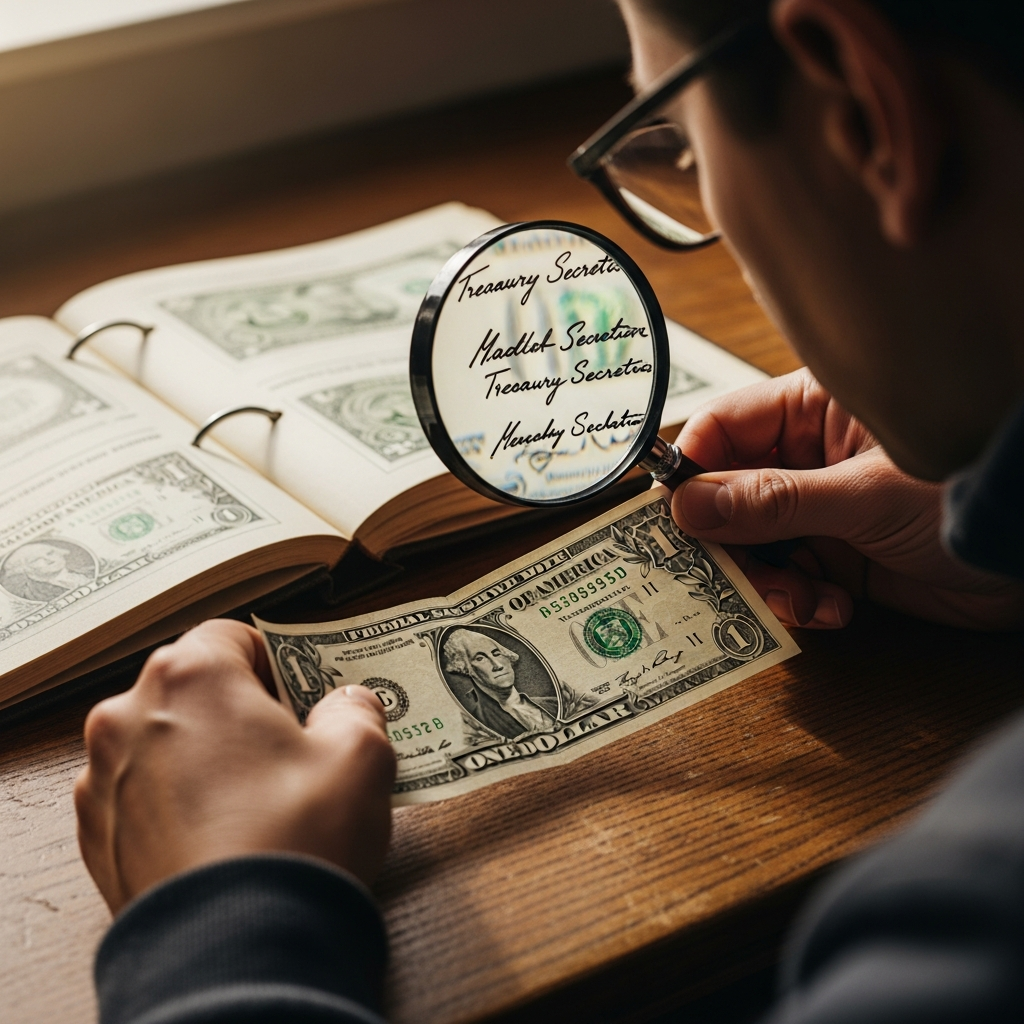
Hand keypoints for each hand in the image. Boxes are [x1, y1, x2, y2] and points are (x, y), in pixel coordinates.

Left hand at [75, 620, 395, 914]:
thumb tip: (349, 703)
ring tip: (259, 800)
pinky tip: (225, 835)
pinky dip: (179, 803)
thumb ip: (357, 708)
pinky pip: (144, 796)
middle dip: (241, 710)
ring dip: (206, 755)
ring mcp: (104, 778)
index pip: (234, 636)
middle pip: (194, 688)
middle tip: (290, 748)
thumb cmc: (294, 840)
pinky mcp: (97, 835)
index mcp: (190, 676)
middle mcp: (129, 715)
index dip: (278, 662)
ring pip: (166, 741)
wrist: (236, 951)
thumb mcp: (361, 756)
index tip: (305, 696)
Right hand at [671, 369, 1023, 629]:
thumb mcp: (866, 496)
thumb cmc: (971, 491)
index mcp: (812, 412)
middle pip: (724, 495)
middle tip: (730, 574)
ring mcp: (818, 509)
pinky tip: (830, 607)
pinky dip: (797, 601)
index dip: (691, 471)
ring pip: (749, 546)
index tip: (677, 516)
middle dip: (726, 542)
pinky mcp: (835, 557)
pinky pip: (786, 580)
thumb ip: (774, 502)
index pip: (722, 429)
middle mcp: (806, 458)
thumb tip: (691, 505)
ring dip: (762, 581)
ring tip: (797, 599)